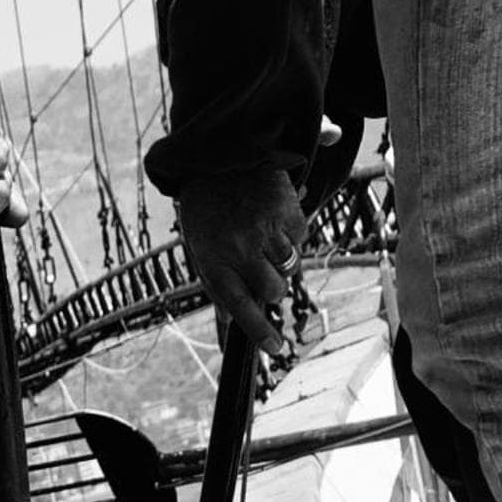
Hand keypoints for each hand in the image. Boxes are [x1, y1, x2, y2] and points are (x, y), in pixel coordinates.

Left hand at [176, 166, 306, 353]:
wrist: (215, 153)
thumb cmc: (206, 207)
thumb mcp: (200, 247)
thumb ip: (216, 283)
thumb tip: (228, 319)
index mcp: (215, 262)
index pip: (240, 307)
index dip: (259, 331)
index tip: (275, 348)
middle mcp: (240, 250)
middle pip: (274, 290)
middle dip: (274, 287)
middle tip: (266, 269)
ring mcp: (264, 229)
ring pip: (290, 265)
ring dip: (284, 258)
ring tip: (267, 236)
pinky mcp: (285, 208)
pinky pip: (301, 236)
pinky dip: (293, 231)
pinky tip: (276, 216)